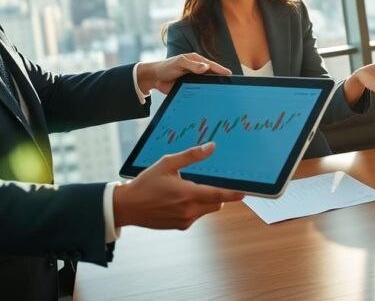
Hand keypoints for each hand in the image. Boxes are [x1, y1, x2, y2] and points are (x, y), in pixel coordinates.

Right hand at [113, 142, 244, 229]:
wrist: (128, 207)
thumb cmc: (146, 183)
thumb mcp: (167, 163)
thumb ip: (191, 156)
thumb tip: (211, 147)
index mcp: (187, 194)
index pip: (218, 195)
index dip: (234, 193)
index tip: (246, 191)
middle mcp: (189, 210)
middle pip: (217, 203)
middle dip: (217, 194)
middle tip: (206, 182)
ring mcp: (185, 220)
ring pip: (207, 210)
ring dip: (205, 201)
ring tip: (187, 190)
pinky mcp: (180, 226)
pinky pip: (196, 216)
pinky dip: (195, 208)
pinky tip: (178, 200)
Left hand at [137, 53, 230, 94]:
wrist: (154, 78)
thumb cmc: (166, 67)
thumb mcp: (179, 63)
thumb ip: (192, 65)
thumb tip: (206, 67)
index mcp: (196, 61)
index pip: (211, 65)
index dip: (220, 69)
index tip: (229, 74)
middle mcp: (197, 70)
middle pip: (211, 75)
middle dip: (220, 79)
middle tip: (229, 85)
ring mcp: (194, 79)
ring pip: (207, 83)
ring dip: (213, 87)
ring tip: (223, 93)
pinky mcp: (190, 88)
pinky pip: (200, 91)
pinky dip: (205, 94)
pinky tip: (210, 99)